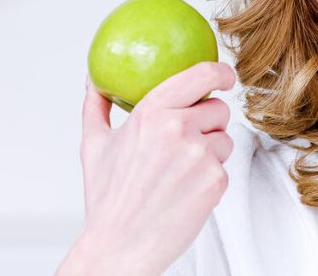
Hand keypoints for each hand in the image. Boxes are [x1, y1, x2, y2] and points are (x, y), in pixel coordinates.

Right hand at [59, 62, 235, 275]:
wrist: (121, 245)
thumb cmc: (108, 198)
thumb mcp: (94, 146)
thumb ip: (96, 106)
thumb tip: (93, 80)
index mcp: (151, 113)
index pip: (201, 75)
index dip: (220, 72)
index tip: (224, 76)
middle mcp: (179, 129)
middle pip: (219, 109)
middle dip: (208, 123)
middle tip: (185, 143)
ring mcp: (201, 155)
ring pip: (225, 139)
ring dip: (211, 151)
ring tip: (179, 172)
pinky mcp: (216, 180)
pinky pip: (225, 166)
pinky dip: (210, 176)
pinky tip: (185, 190)